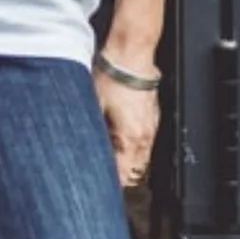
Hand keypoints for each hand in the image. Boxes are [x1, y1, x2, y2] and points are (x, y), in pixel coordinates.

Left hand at [94, 66, 158, 190]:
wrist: (130, 55)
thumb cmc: (112, 77)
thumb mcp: (93, 107)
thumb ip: (93, 135)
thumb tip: (86, 151)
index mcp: (130, 138)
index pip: (123, 174)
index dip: (111, 182)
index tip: (99, 183)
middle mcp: (145, 136)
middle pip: (135, 171)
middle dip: (120, 175)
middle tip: (103, 173)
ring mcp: (151, 126)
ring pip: (142, 158)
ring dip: (128, 161)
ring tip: (111, 157)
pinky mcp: (153, 115)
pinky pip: (146, 142)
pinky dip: (134, 146)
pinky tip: (121, 139)